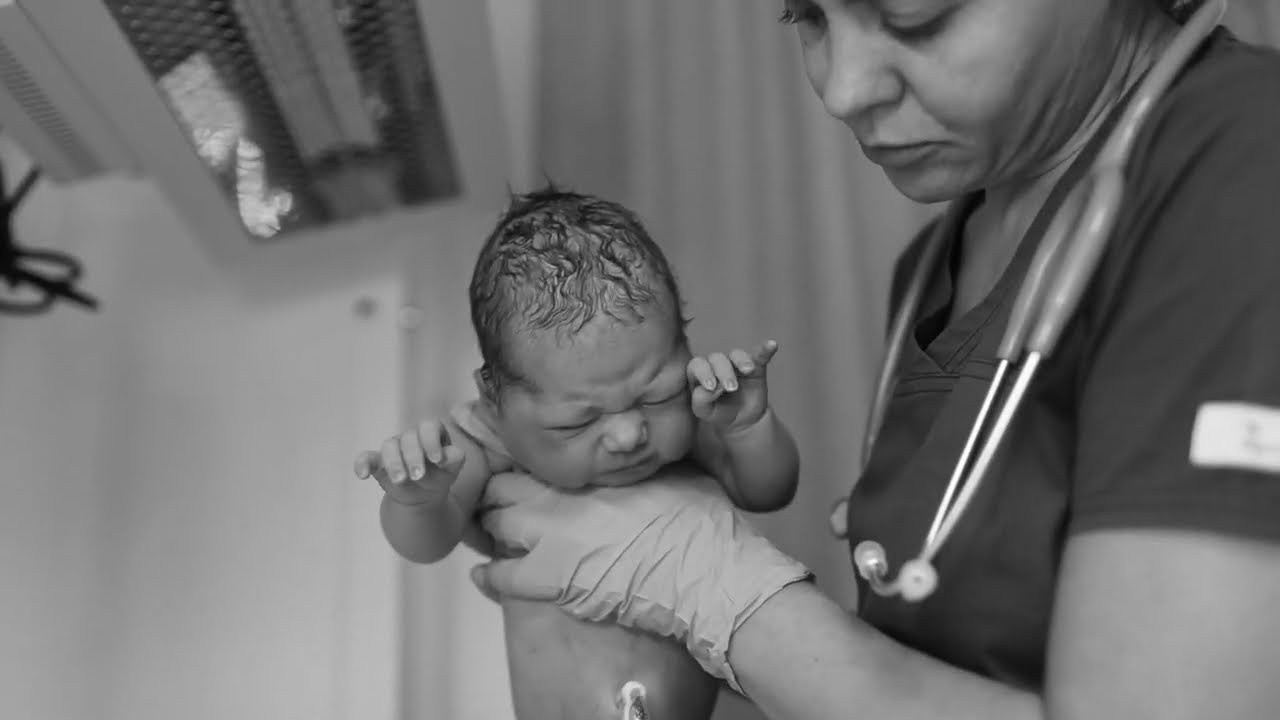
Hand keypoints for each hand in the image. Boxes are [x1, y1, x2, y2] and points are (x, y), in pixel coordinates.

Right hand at [353, 418, 466, 506]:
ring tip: (400, 480)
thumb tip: (447, 456)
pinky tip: (363, 475)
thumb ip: (454, 459)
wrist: (423, 496)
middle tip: (419, 476)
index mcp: (431, 433)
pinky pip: (366, 458)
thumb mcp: (451, 470)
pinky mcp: (377, 462)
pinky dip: (362, 464)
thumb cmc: (440, 475)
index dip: (432, 441)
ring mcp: (393, 448)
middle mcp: (411, 437)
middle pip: (409, 437)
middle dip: (413, 456)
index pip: (430, 427)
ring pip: (389, 446)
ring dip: (394, 463)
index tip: (437, 460)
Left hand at [469, 464, 811, 691]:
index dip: (524, 469)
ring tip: (498, 537)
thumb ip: (642, 463)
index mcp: (589, 468)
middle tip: (505, 505)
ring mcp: (550, 536)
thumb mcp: (673, 473)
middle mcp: (561, 495)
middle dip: (501, 495)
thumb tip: (640, 449)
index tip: (525, 477)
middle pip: (503, 486)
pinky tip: (485, 575)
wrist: (705, 573)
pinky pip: (498, 575)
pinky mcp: (549, 578)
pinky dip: (490, 575)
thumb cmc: (700, 523)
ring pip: (494, 524)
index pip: (533, 458)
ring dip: (495, 530)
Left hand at [686, 340, 778, 433]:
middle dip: (724, 372)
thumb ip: (700, 400)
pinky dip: (766, 349)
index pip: (698, 365)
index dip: (703, 373)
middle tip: (732, 387)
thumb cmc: (718, 413)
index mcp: (700, 373)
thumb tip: (707, 388)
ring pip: (736, 354)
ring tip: (748, 370)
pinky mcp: (756, 367)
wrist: (742, 420)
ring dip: (741, 361)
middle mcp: (717, 364)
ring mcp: (736, 364)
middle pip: (717, 358)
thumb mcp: (704, 412)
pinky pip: (760, 354)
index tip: (711, 386)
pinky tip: (772, 345)